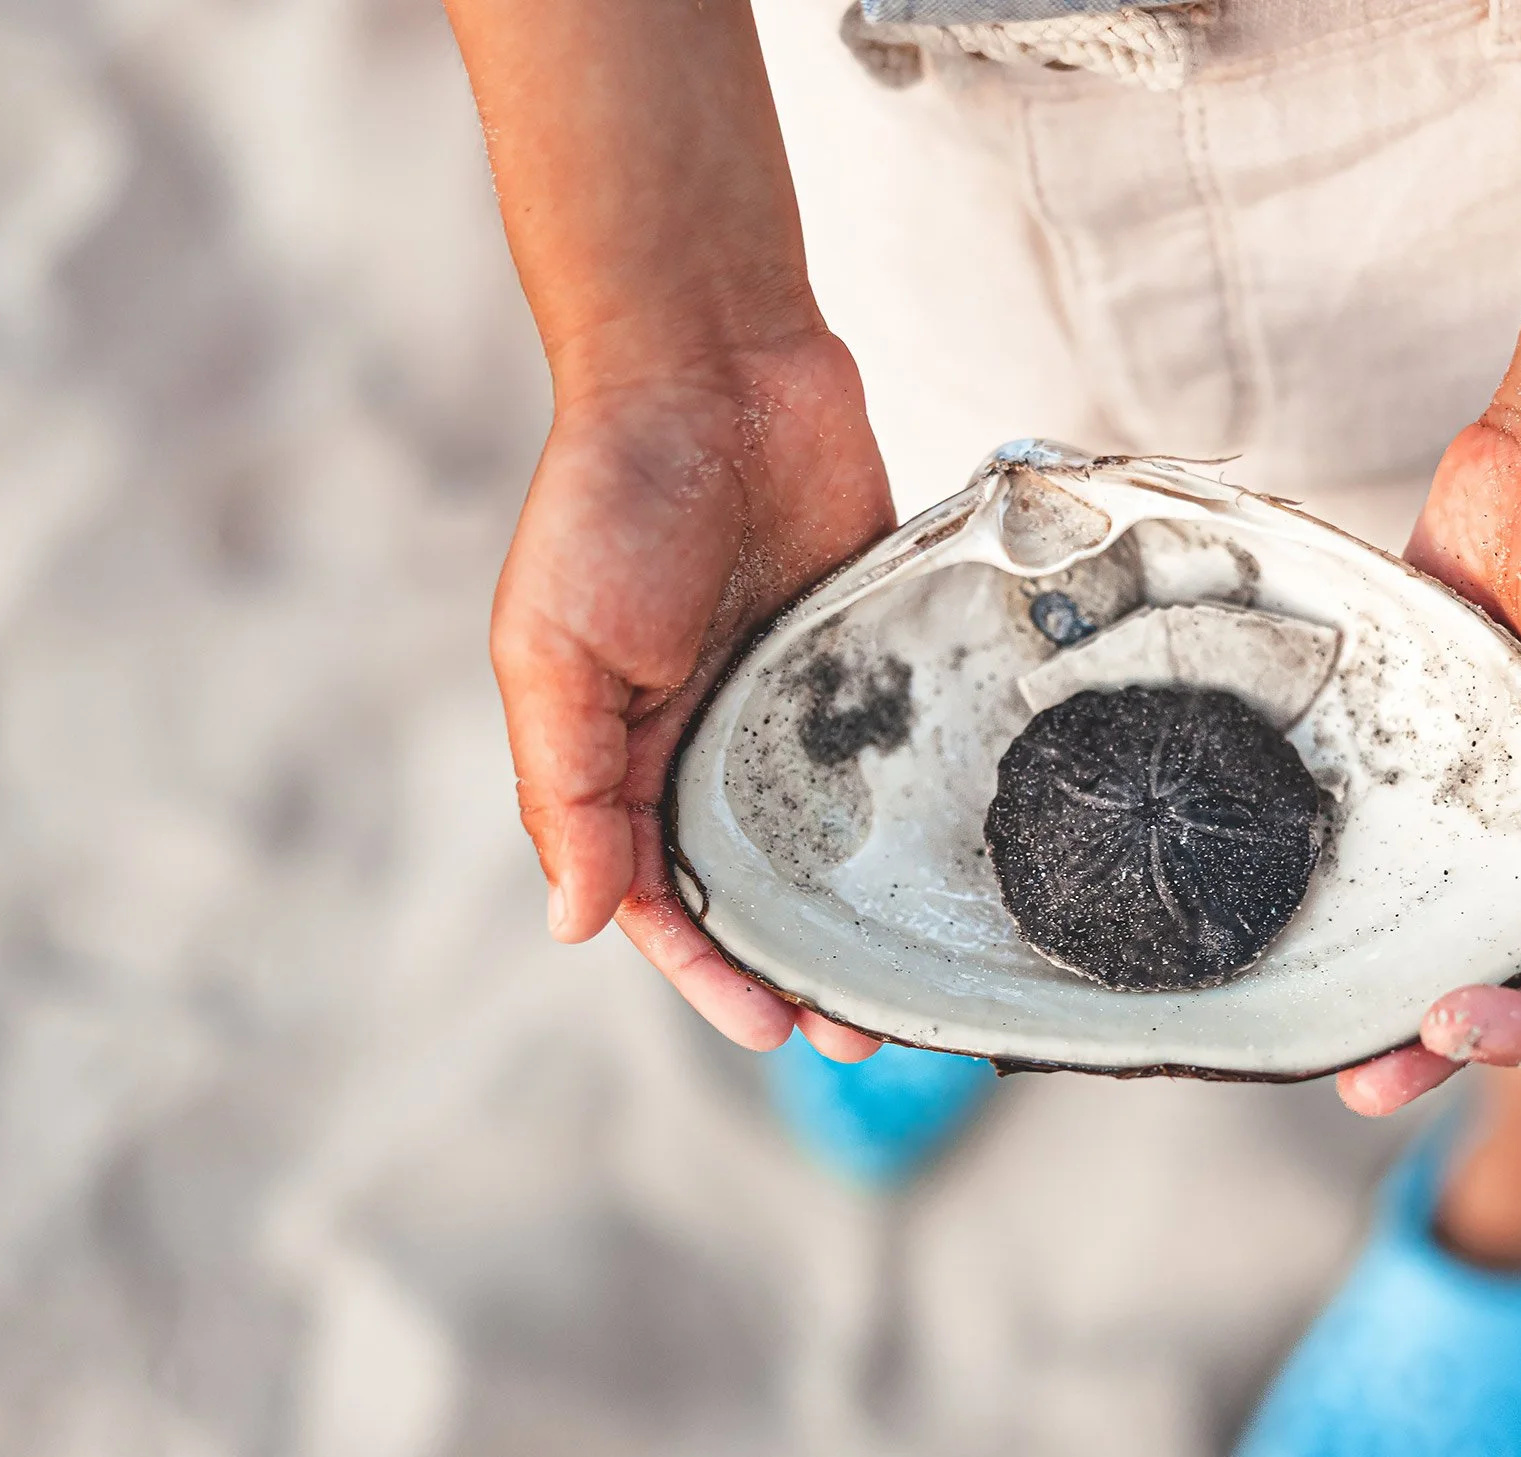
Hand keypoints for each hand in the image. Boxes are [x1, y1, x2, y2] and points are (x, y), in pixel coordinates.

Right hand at [490, 333, 892, 1061]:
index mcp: (624, 752)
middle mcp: (710, 737)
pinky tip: (967, 861)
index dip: (709, 971)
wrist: (708, 361)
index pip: (660, 898)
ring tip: (924, 981)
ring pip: (839, 832)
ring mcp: (798, 697)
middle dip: (805, 963)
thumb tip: (577, 925)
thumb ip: (570, 790)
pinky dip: (924, 808)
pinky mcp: (873, 647)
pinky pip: (901, 744)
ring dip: (870, 909)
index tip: (772, 1029)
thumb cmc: (607, 500)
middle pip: (759, 884)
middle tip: (867, 1032)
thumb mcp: (553, 655)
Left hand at [1336, 416, 1520, 1114]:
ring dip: (1379, 989)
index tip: (1452, 1032)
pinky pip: (1372, 835)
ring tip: (1316, 1045)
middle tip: (1365, 1083)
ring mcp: (1477, 803)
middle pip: (1502, 973)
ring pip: (1429, 922)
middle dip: (1436, 1044)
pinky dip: (1339, 886)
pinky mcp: (1408, 752)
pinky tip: (1280, 923)